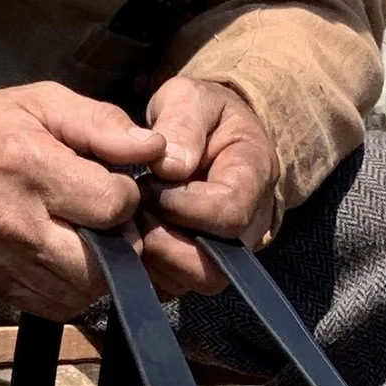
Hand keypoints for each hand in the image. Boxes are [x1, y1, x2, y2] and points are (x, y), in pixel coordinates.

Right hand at [0, 83, 161, 316]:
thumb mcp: (42, 102)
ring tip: (90, 237)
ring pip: (82, 292)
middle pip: (102, 262)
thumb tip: (154, 148)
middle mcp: (16, 224)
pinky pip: (55, 307)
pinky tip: (68, 259)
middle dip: (121, 242)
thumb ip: (102, 123)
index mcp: (31, 169)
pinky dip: (73, 291)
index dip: (128, 196)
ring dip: (101, 271)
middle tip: (110, 219)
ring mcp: (2, 262)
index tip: (115, 182)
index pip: (113, 206)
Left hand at [135, 75, 276, 297]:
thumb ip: (183, 123)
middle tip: (138, 209)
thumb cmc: (200, 115)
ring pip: (191, 282)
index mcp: (254, 175)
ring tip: (133, 219)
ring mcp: (224, 252)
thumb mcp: (191, 98)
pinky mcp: (196, 267)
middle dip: (166, 242)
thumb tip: (170, 166)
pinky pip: (172, 287)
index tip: (153, 186)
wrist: (210, 135)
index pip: (229, 212)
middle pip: (214, 266)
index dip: (186, 207)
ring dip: (152, 256)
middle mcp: (248, 224)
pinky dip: (145, 268)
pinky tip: (131, 234)